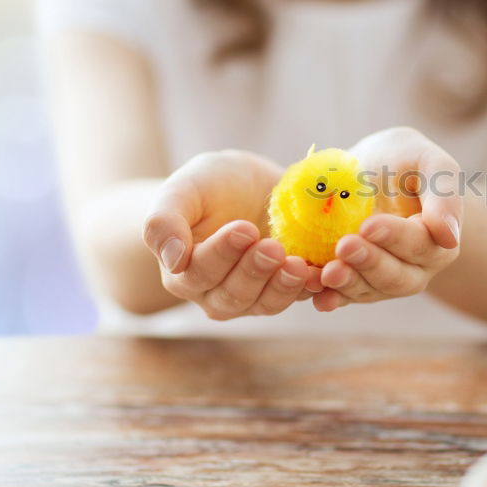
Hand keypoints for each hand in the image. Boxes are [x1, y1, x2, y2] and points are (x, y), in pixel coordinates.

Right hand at [143, 150, 321, 319]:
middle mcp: (216, 292)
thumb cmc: (209, 185)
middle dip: (255, 272)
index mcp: (184, 271)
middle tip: (273, 247)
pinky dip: (312, 289)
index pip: (200, 271)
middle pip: (234, 294)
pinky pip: (300, 297)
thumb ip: (164, 222)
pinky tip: (323, 273)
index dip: (223, 254)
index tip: (244, 229)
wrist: (248, 184)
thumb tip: (171, 262)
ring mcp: (254, 295)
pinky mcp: (286, 289)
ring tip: (300, 264)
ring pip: (266, 303)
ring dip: (284, 287)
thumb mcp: (182, 190)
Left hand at [313, 127, 462, 310]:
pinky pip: (343, 296)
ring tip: (325, 273)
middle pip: (396, 277)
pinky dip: (329, 296)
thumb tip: (450, 237)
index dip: (395, 237)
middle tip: (344, 246)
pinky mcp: (353, 284)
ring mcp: (382, 280)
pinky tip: (315, 295)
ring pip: (370, 291)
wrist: (367, 170)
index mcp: (437, 240)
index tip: (368, 225)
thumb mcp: (427, 162)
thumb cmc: (403, 160)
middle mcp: (414, 268)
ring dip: (348, 285)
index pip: (420, 244)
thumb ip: (445, 193)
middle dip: (369, 263)